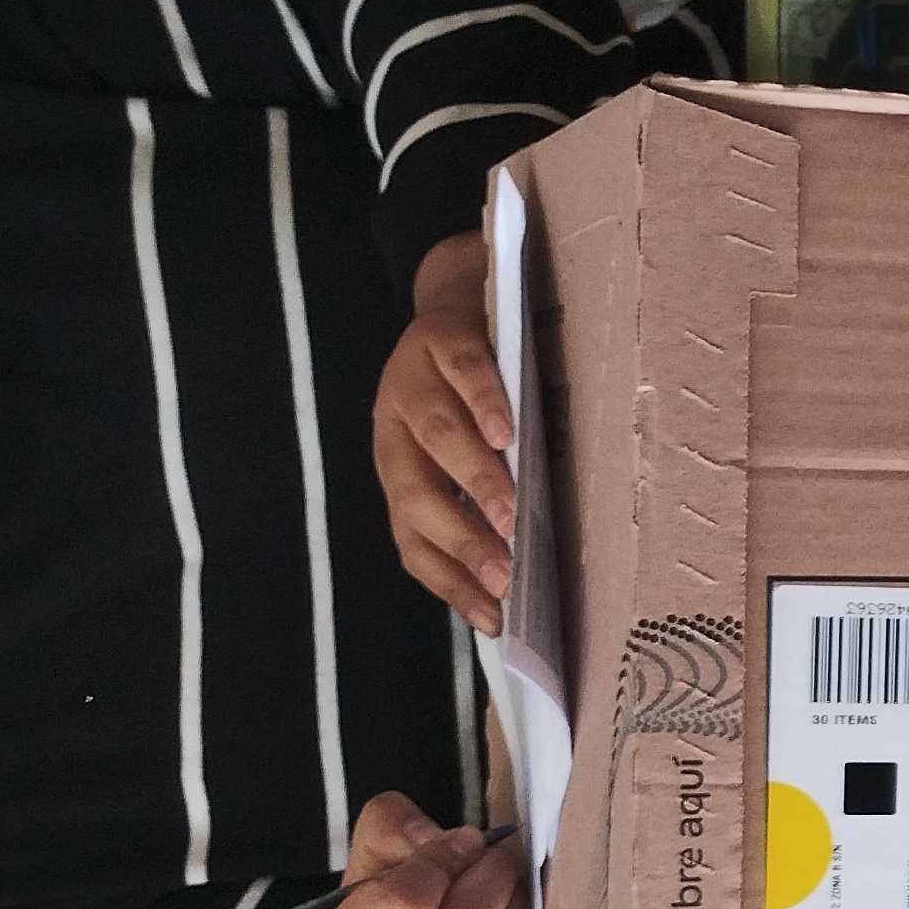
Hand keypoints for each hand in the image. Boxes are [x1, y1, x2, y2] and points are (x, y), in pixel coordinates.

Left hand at [375, 229, 512, 634]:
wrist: (456, 290)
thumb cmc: (467, 389)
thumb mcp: (459, 451)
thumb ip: (473, 499)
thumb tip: (513, 571)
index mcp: (399, 468)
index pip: (411, 540)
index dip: (447, 582)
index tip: (491, 618)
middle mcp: (394, 429)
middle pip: (416, 495)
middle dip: (460, 540)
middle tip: (504, 576)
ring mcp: (413, 381)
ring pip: (437, 438)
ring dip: (473, 482)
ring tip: (510, 515)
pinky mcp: (442, 338)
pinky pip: (461, 374)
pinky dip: (483, 405)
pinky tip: (508, 435)